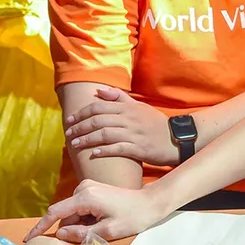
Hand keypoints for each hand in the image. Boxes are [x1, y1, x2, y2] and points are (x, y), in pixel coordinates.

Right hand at [25, 179, 172, 242]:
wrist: (149, 203)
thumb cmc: (133, 217)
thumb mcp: (108, 231)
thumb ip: (82, 233)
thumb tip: (60, 234)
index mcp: (85, 197)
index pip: (55, 213)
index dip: (41, 227)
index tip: (28, 239)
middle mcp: (83, 188)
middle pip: (65, 214)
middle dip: (72, 229)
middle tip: (94, 236)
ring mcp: (87, 187)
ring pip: (73, 213)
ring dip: (81, 224)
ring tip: (103, 228)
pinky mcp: (92, 189)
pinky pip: (80, 208)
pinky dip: (86, 218)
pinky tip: (102, 221)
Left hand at [65, 87, 179, 166]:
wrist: (176, 139)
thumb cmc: (155, 123)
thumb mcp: (138, 106)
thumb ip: (119, 98)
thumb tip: (99, 91)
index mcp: (128, 107)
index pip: (99, 106)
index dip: (82, 112)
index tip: (70, 119)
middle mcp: (129, 119)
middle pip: (99, 120)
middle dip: (80, 126)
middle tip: (68, 133)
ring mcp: (134, 134)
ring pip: (105, 134)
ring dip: (88, 139)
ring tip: (75, 144)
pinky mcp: (139, 149)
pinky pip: (118, 149)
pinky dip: (104, 151)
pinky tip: (94, 153)